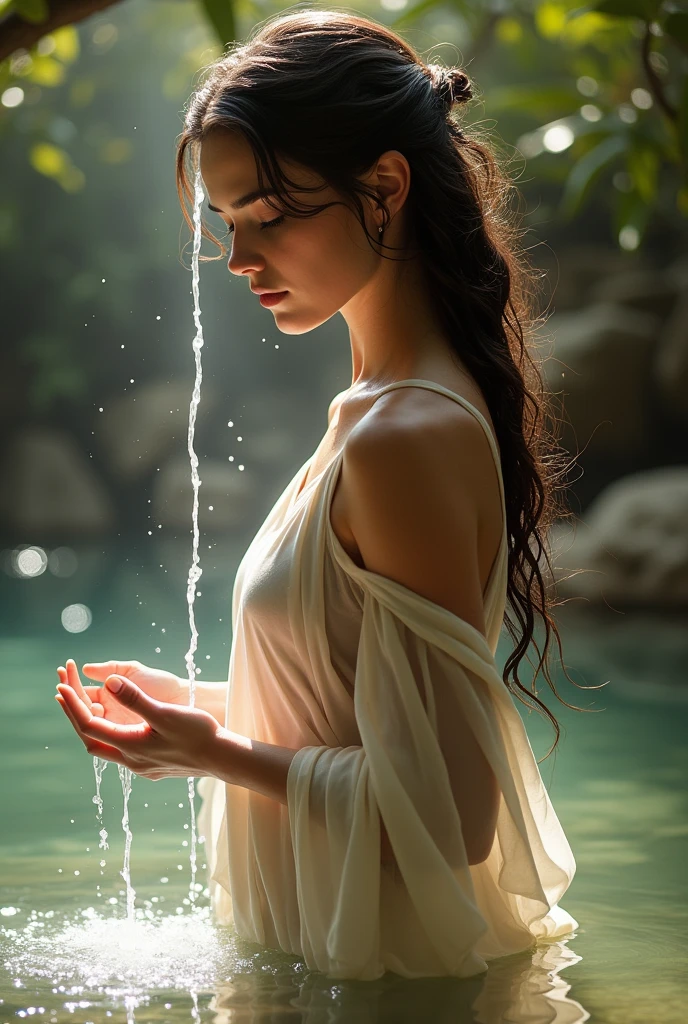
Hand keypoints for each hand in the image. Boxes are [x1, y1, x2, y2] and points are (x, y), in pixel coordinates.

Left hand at [55, 666, 219, 779]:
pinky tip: (115, 726)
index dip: (72, 705)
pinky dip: (109, 734)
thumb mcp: (165, 713)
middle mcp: (131, 761)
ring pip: (105, 747)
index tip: (60, 686)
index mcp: (130, 747)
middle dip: (75, 715)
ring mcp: (141, 767)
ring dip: (91, 726)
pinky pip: (120, 751)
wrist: (222, 758)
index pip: (89, 726)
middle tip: (64, 692)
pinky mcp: (151, 767)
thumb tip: (108, 682)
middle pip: (91, 739)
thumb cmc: (198, 733)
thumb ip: (135, 699)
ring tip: (83, 706)